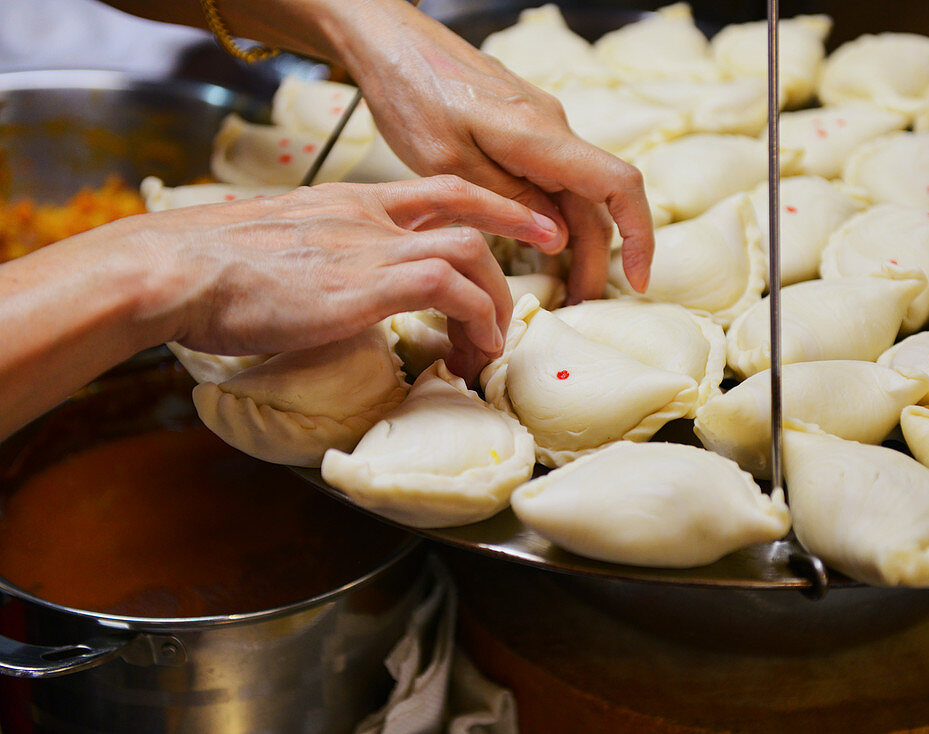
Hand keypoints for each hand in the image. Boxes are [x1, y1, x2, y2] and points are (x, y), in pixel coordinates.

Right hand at [131, 177, 555, 378]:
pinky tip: (468, 349)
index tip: (528, 229)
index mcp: (349, 203)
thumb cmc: (211, 269)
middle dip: (509, 263)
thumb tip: (330, 293)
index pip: (440, 190)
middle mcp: (368, 217)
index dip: (494, 207)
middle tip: (516, 310)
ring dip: (493, 304)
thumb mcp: (279, 250)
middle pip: (468, 222)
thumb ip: (320, 260)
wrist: (177, 268)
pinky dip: (473, 318)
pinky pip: (447, 289)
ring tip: (486, 347)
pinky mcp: (365, 284)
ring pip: (469, 254)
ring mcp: (369, 247)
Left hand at [301, 0, 654, 302]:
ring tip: (559, 290)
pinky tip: (538, 249)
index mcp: (541, 137)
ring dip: (574, 244)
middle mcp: (553, 131)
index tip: (637, 282)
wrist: (391, 42)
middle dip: (595, 260)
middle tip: (576, 309)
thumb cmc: (410, 93)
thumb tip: (559, 240)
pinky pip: (552, 181)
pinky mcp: (522, 132)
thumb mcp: (450, 163)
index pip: (619, 185)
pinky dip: (554, 220)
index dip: (639, 236)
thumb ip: (509, 203)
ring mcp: (540, 130)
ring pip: (574, 195)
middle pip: (596, 204)